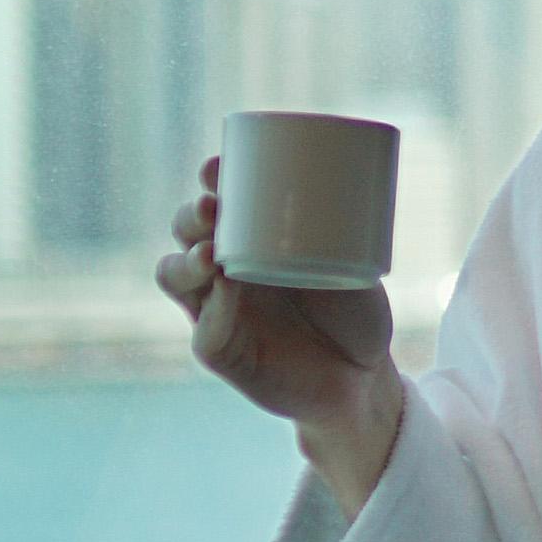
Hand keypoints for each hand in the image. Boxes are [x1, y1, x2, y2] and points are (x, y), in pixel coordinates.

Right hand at [161, 155, 400, 504]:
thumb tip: (351, 184)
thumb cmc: (353, 312)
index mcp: (247, 242)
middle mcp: (222, 272)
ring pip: (176, 278)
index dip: (210, 183)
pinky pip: (205, 332)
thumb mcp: (354, 262)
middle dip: (192, 216)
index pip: (217, 204)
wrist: (364, 376)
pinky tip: (222, 292)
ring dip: (187, 261)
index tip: (219, 165)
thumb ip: (342, 233)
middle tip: (214, 205)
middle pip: (186, 234)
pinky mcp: (223, 353)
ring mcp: (217, 312)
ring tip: (210, 252)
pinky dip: (213, 311)